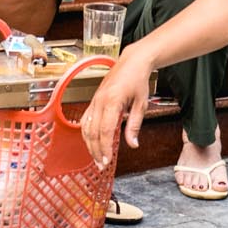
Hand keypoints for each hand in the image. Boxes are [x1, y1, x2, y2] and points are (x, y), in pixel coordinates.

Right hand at [82, 49, 154, 167]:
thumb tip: (133, 144)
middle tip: (101, 165)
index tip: (107, 160)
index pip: (105, 130)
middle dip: (96, 150)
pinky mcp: (93, 100)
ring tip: (96, 157)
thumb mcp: (141, 104)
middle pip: (93, 132)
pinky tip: (91, 142)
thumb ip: (135, 125)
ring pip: (86, 127)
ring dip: (90, 144)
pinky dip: (86, 133)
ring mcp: (94, 100)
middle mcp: (100, 101)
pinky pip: (85, 119)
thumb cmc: (138, 81)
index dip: (105, 148)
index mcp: (112, 101)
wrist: (131, 62)